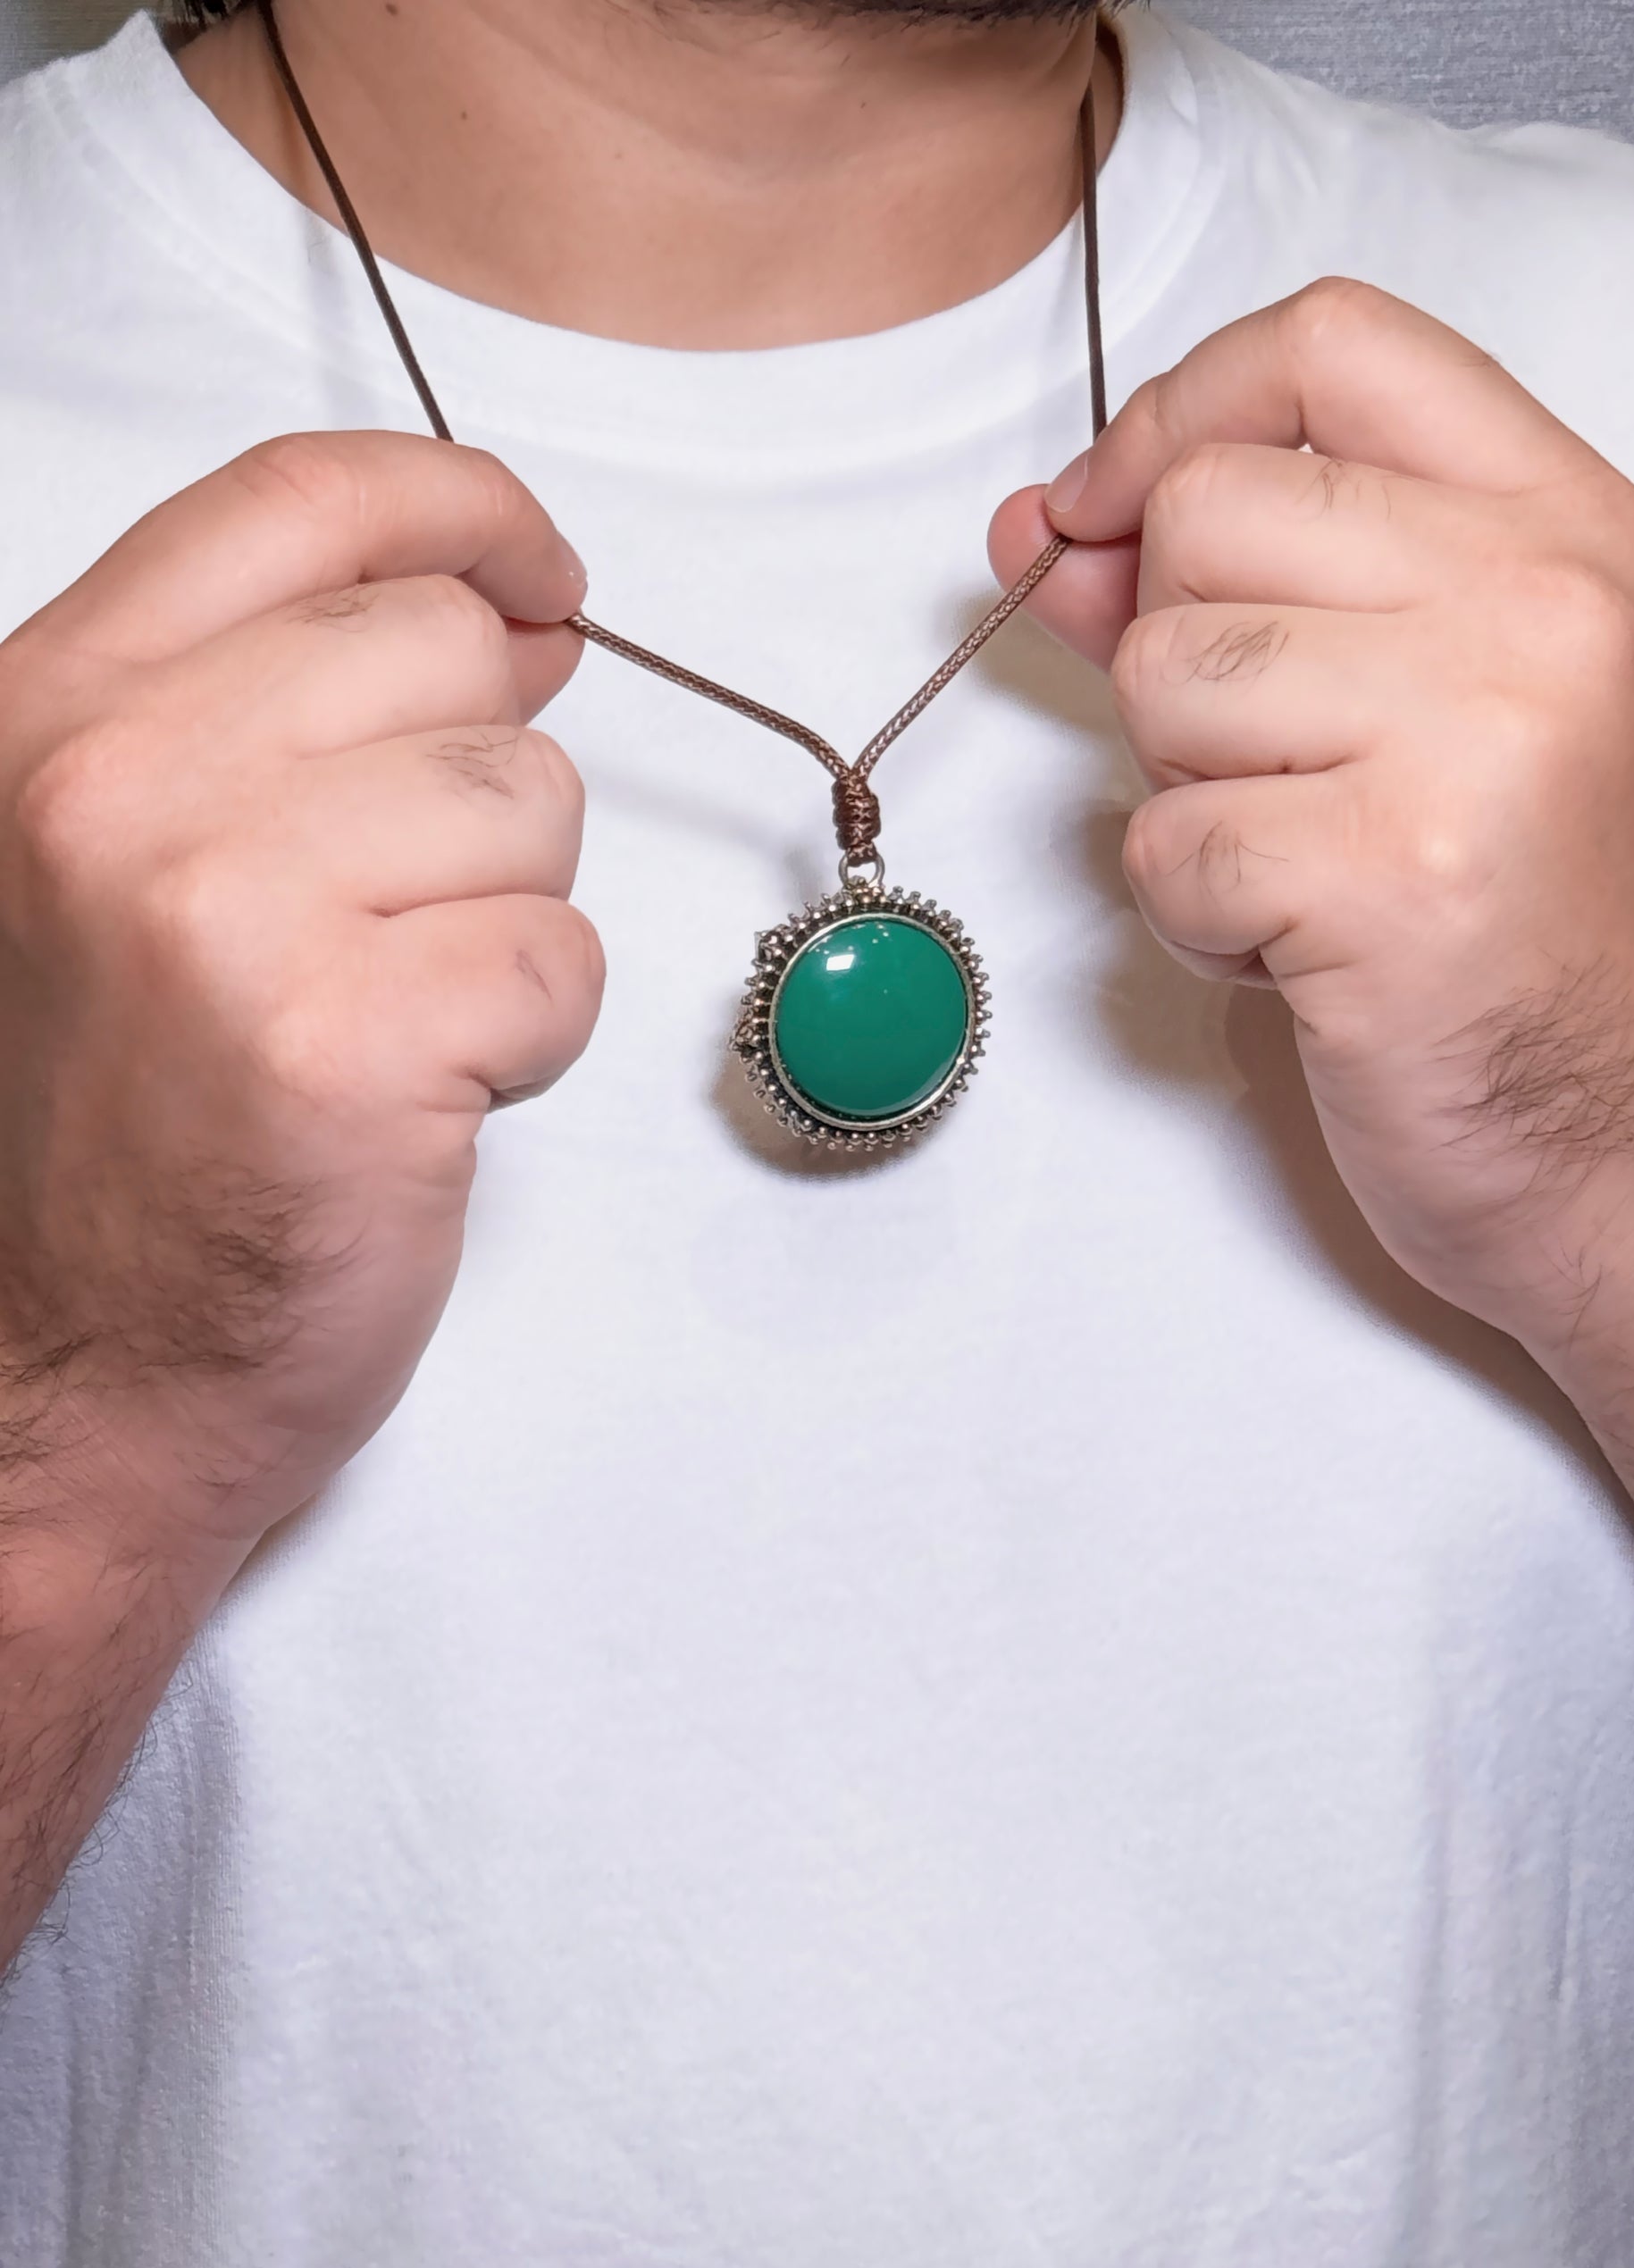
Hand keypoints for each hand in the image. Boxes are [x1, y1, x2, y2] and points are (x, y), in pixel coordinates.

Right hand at [0, 430, 600, 1569]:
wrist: (67, 1381)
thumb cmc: (112, 1139)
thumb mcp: (119, 864)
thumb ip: (283, 712)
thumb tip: (507, 616)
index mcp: (51, 710)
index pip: (301, 501)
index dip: (462, 507)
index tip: (541, 570)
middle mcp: (117, 786)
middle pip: (444, 648)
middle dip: (479, 778)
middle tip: (406, 908)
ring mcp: (226, 912)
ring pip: (530, 800)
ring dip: (506, 913)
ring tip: (395, 1013)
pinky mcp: (348, 1046)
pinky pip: (562, 957)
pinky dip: (533, 1033)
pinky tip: (424, 1093)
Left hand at [991, 278, 1633, 1361]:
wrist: (1622, 1133)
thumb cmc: (1523, 924)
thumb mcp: (1420, 701)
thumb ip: (1235, 584)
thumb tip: (1046, 523)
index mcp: (1564, 527)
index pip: (1330, 343)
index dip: (1178, 412)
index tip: (1112, 507)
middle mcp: (1538, 604)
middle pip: (1207, 511)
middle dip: (1180, 651)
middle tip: (1281, 764)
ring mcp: (1475, 734)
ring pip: (1164, 673)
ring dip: (1192, 791)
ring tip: (1307, 861)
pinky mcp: (1392, 875)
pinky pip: (1167, 837)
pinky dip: (1196, 912)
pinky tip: (1299, 944)